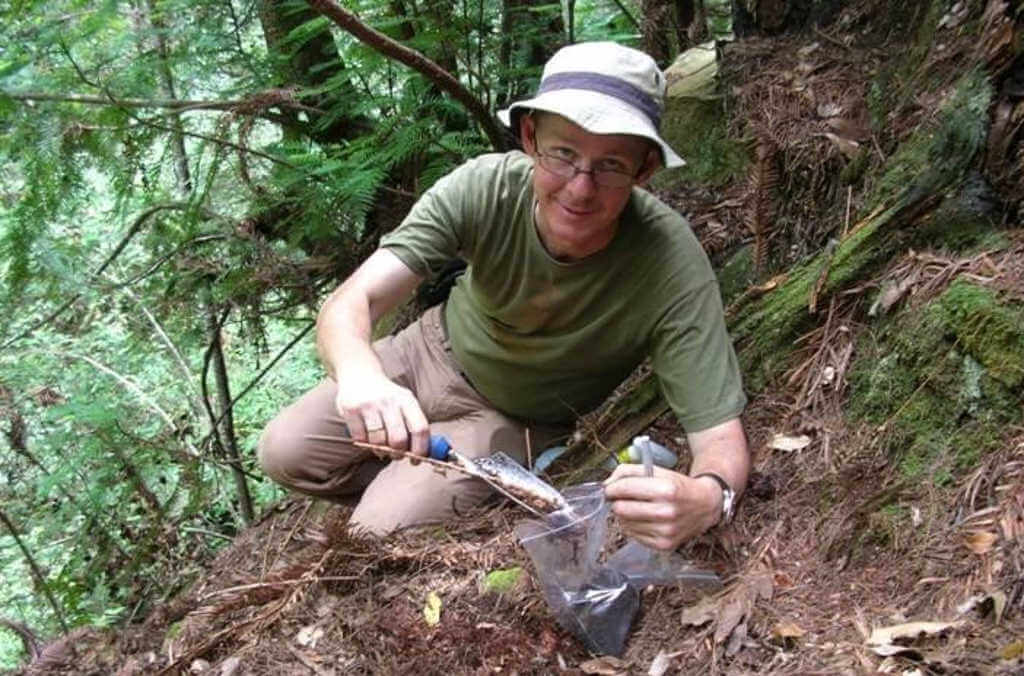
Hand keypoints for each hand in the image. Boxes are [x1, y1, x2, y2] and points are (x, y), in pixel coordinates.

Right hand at [334, 373, 429, 457]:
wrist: (360, 373)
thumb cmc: (387, 396)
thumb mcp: (404, 402)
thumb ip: (414, 424)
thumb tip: (425, 454)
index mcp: (407, 400)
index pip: (420, 429)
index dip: (421, 450)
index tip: (416, 461)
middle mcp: (389, 401)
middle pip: (399, 439)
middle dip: (398, 454)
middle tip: (396, 456)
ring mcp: (370, 405)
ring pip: (378, 441)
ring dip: (380, 451)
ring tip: (380, 449)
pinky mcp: (351, 410)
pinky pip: (360, 438)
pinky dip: (364, 444)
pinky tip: (366, 439)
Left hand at [603, 464, 722, 549]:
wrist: (704, 506)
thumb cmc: (678, 487)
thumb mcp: (657, 471)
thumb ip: (628, 471)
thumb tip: (606, 484)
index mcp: (666, 490)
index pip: (624, 489)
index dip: (611, 488)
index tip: (609, 489)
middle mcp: (667, 512)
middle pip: (620, 509)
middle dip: (616, 502)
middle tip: (622, 498)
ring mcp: (666, 531)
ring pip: (624, 524)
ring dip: (625, 515)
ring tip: (638, 508)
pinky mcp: (664, 545)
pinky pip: (633, 536)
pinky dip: (634, 526)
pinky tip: (645, 519)